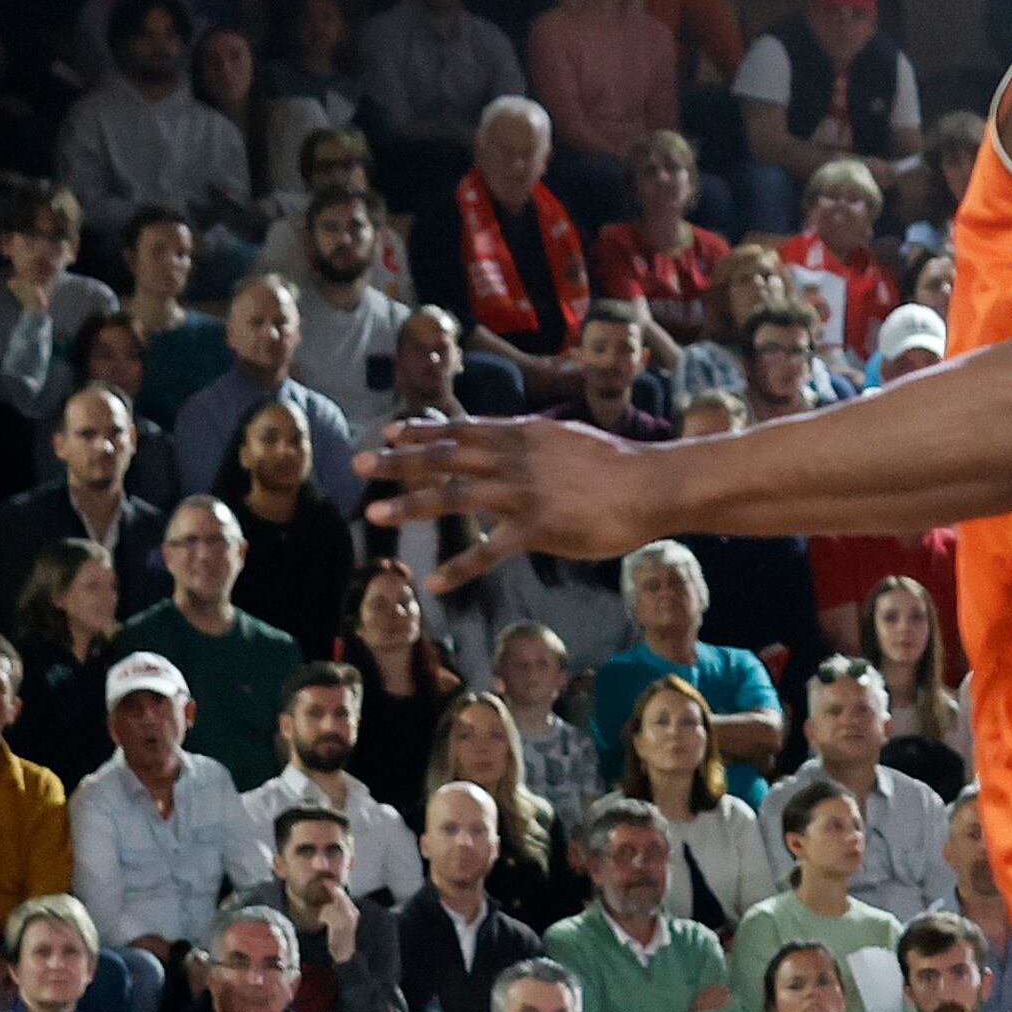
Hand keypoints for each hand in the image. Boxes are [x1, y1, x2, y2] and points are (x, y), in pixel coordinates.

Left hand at [362, 413, 668, 586]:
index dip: (422, 431)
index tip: (389, 432)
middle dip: (399, 462)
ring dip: (412, 505)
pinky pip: (490, 550)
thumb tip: (511, 436)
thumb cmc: (617, 463)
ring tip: (377, 515)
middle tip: (360, 466)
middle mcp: (514, 459)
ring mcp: (524, 493)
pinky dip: (460, 566)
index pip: (460, 429)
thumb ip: (532, 440)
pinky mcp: (539, 528)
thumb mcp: (565, 438)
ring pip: (455, 496)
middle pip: (445, 457)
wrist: (651, 483)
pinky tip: (435, 582)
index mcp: (521, 434)